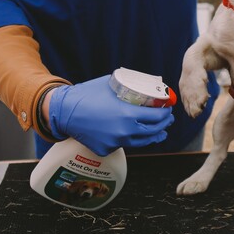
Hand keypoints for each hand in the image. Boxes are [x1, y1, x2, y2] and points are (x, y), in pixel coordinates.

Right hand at [48, 76, 173, 155]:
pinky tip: (135, 134)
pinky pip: (124, 145)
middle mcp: (124, 132)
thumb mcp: (113, 84)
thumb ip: (130, 86)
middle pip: (153, 131)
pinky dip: (131, 139)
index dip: (166, 113)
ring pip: (141, 142)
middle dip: (164, 125)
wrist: (65, 111)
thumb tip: (147, 84)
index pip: (156, 117)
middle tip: (167, 119)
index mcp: (127, 115)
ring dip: (153, 136)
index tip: (168, 108)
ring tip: (160, 132)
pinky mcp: (106, 149)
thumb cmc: (88, 94)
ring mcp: (115, 143)